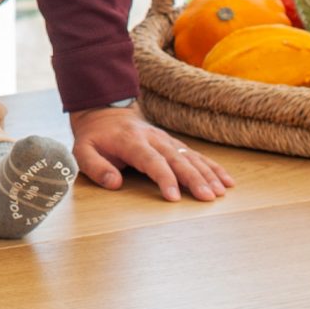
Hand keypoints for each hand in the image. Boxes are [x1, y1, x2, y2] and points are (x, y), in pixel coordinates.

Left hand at [69, 104, 233, 201]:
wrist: (104, 111)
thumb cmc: (94, 137)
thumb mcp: (82, 151)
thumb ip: (96, 167)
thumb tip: (115, 183)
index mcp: (131, 141)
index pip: (151, 161)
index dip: (164, 178)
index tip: (174, 197)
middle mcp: (153, 139)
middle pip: (177, 159)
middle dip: (194, 178)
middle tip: (207, 197)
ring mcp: (166, 140)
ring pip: (190, 156)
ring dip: (207, 174)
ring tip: (220, 192)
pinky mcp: (173, 144)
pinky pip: (195, 155)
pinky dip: (212, 167)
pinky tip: (227, 180)